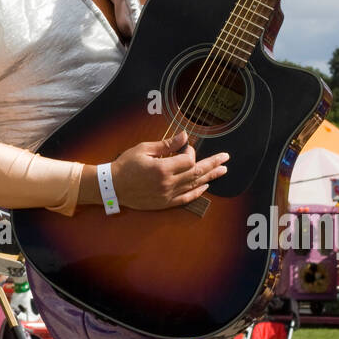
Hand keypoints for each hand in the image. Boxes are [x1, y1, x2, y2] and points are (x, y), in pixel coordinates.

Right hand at [110, 130, 227, 210]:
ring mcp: (167, 195)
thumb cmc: (126, 165)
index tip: (186, 147)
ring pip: (194, 185)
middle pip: (196, 173)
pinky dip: (197, 192)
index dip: (191, 152)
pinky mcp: (165, 203)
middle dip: (212, 164)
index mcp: (162, 168)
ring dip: (210, 177)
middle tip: (225, 158)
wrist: (112, 186)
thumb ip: (167, 144)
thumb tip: (185, 136)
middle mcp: (167, 183)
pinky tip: (206, 186)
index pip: (188, 160)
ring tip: (222, 170)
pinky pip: (186, 198)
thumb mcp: (144, 149)